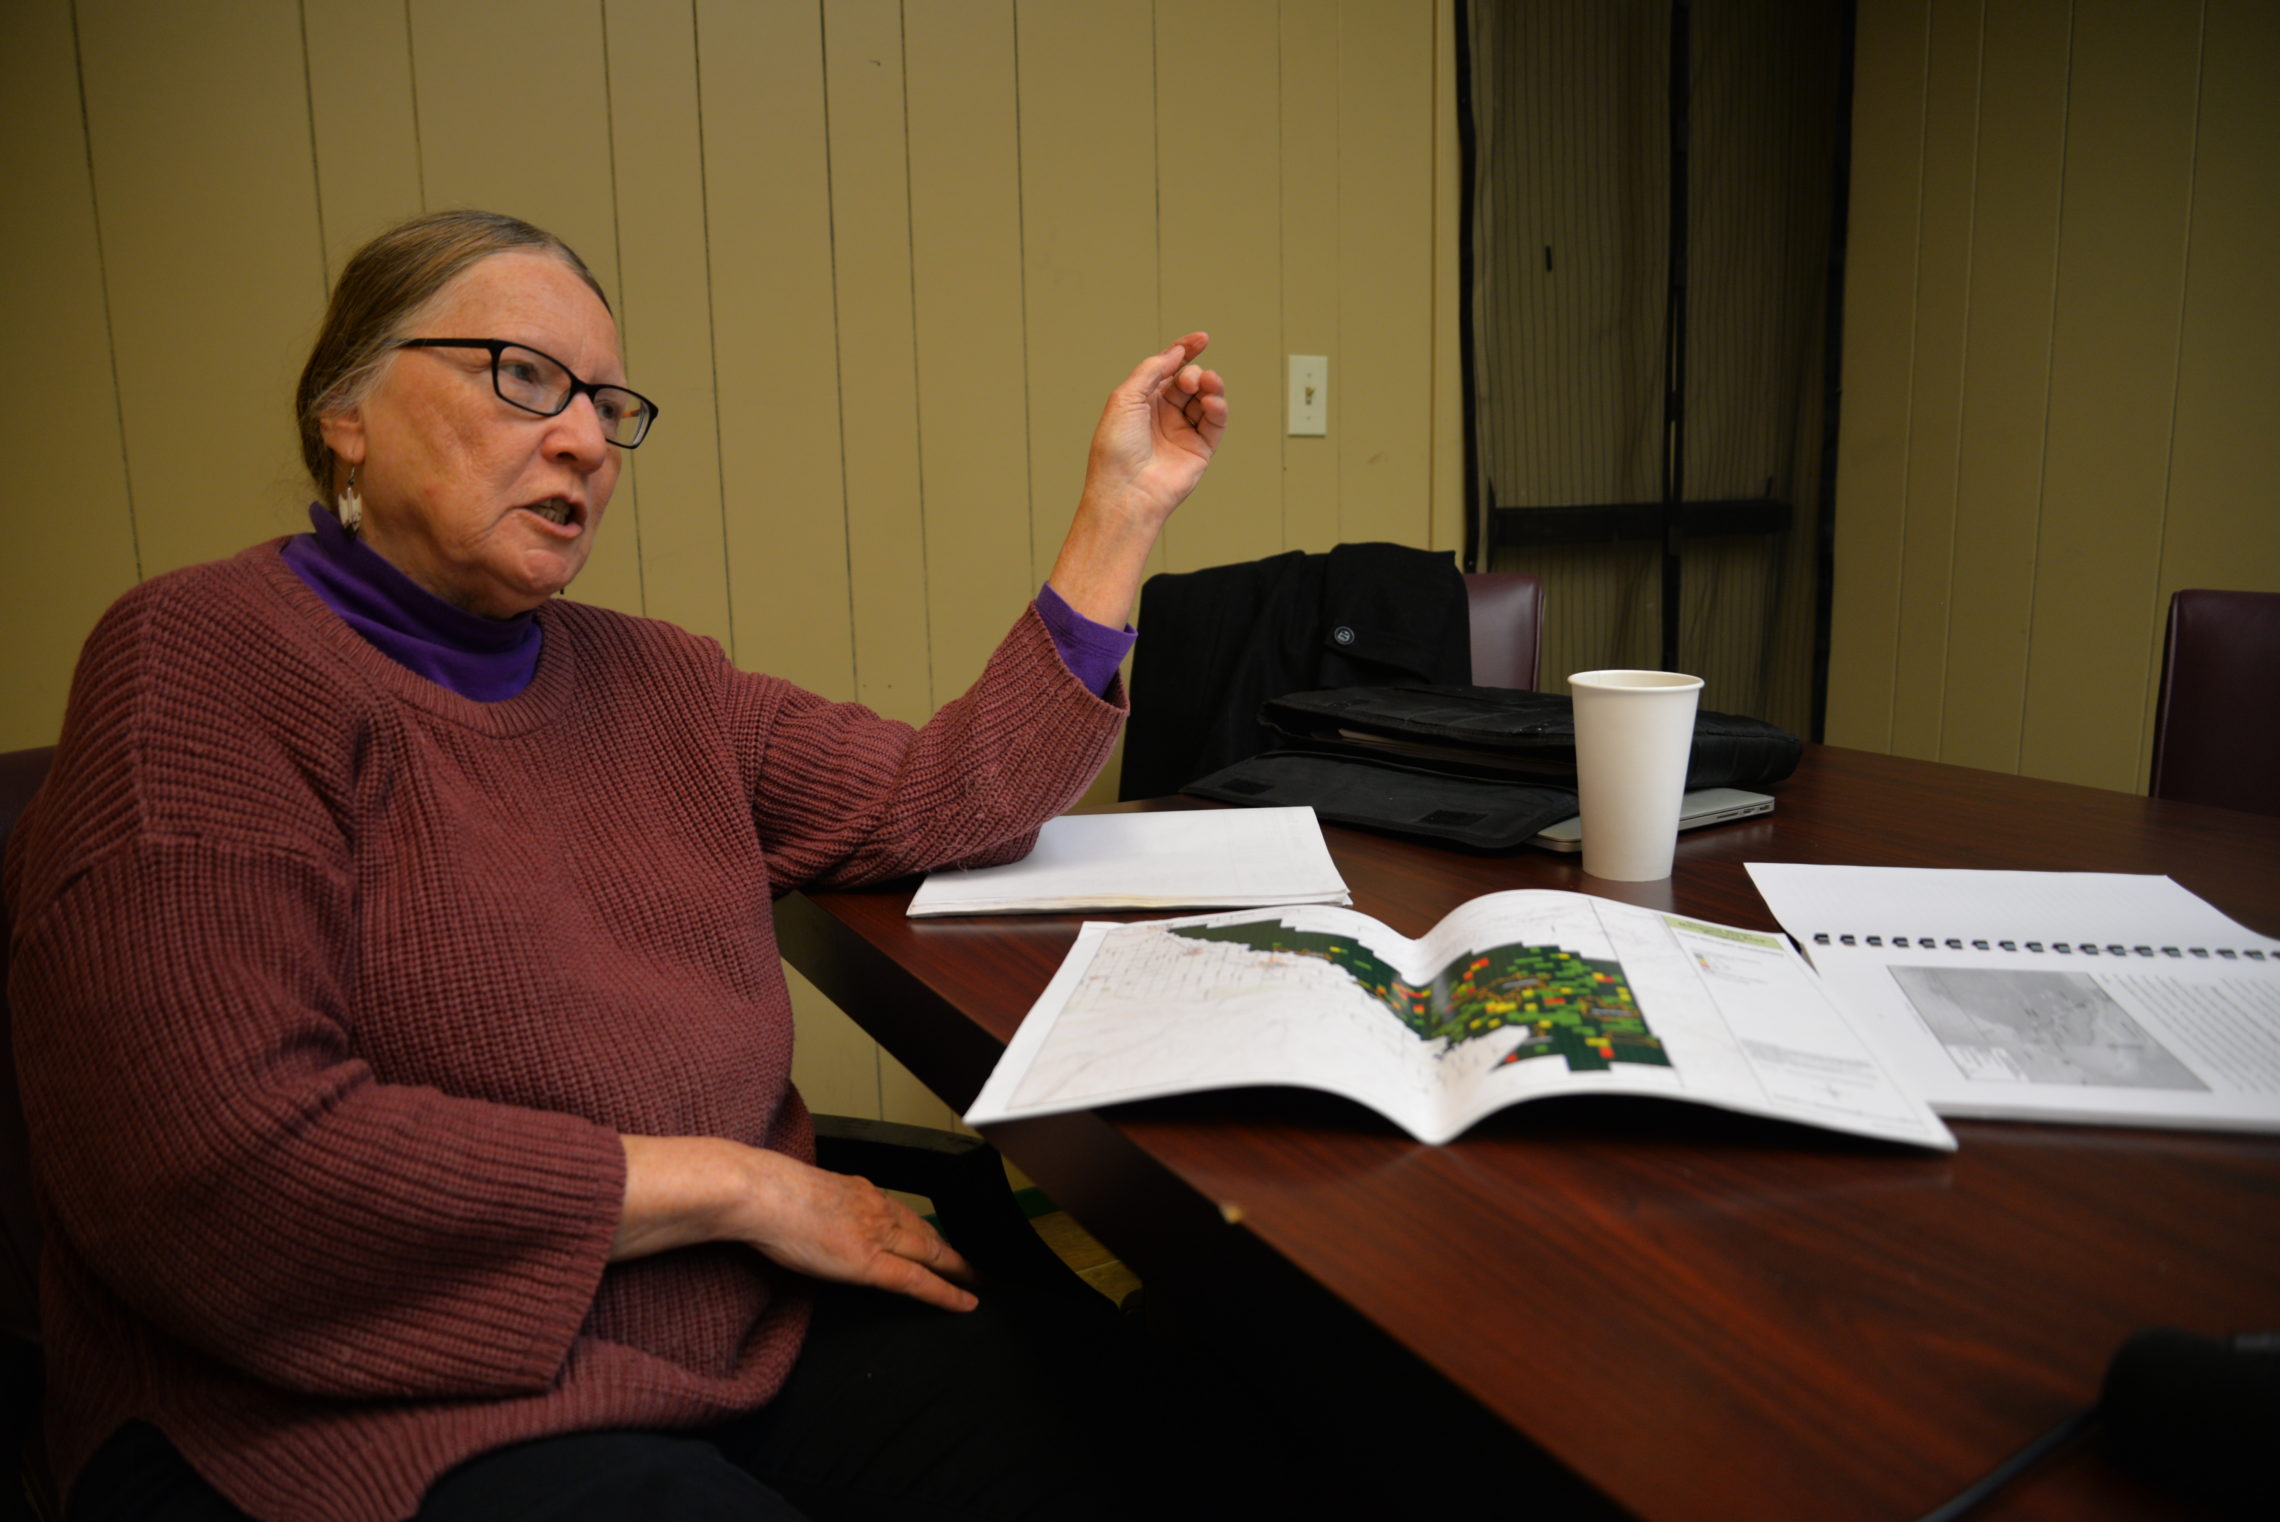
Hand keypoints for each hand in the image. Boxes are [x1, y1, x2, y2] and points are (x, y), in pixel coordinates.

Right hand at [614, 1135, 976, 1311]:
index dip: (926, 1229)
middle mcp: (877, 1208)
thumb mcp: (804, 1196)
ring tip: (975, 1280)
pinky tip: (966, 1302)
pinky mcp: (871, 1262)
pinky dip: (946, 1292)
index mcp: (860, 1191)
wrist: (760, 1192)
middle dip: (952, 1249)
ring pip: (931, 1252)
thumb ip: (822, 1209)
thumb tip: (820, 1223)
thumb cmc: (767, 1195)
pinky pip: (918, 1280)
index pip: (903, 1213)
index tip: (939, 1240)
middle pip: (926, 1233)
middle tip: (974, 1264)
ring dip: (957, 1266)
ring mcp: (877, 1233)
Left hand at [1084, 331, 1226, 527]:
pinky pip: (1216, 422)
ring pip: (1206, 399)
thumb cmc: (1115, 451)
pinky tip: (1212, 402)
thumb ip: (1151, 370)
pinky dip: (1218, 408)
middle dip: (1194, 373)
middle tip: (1190, 380)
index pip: (1167, 369)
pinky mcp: (1200, 449)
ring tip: (1206, 386)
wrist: (1127, 492)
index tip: (1201, 339)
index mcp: (1141, 402)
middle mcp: (1162, 415)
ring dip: (1210, 386)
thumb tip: (1175, 353)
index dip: (1185, 351)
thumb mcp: (1125, 398)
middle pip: (1189, 382)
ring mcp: (1182, 432)